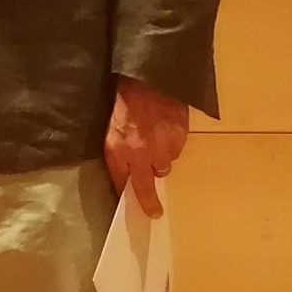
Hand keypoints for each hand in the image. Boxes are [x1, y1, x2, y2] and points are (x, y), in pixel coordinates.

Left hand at [105, 76, 188, 218]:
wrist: (149, 79)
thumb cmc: (126, 105)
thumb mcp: (111, 132)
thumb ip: (118, 158)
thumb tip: (125, 180)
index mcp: (119, 152)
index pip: (124, 185)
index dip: (133, 199)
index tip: (146, 212)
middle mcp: (142, 155)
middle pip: (149, 185)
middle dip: (150, 197)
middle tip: (154, 207)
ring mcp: (163, 147)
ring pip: (165, 166)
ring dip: (160, 159)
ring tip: (154, 139)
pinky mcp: (180, 137)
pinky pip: (177, 150)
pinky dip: (172, 144)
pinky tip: (165, 129)